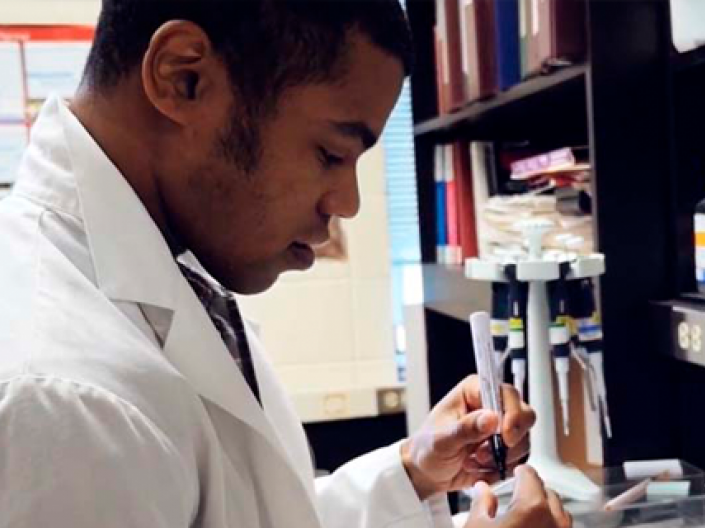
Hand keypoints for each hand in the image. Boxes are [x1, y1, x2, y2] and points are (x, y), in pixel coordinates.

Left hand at [401, 375, 534, 499]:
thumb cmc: (427, 448)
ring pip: (523, 440)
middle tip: (484, 453)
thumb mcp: (442, 439)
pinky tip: (479, 468)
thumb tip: (491, 418)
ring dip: (501, 458)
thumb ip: (466, 428)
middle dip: (509, 441)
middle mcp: (491, 406)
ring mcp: (500, 428)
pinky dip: (500, 468)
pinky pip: (518, 459)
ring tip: (474, 460)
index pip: (507, 394)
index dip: (512, 415)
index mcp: (474, 391)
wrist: (425, 472)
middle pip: (524, 415)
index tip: (505, 436)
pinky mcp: (504, 448)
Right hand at [465, 466, 571, 527]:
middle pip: (548, 494)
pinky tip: (533, 527)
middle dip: (535, 490)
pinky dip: (550, 525)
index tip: (517, 472)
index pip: (531, 476)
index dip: (521, 471)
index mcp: (532, 507)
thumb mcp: (476, 526)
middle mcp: (554, 523)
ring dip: (546, 509)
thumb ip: (482, 502)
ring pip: (561, 515)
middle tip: (520, 492)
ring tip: (528, 513)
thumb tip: (483, 490)